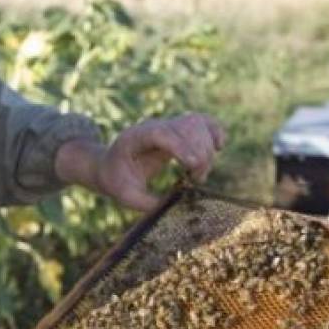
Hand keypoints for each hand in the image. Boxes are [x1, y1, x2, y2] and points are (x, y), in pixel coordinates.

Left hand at [55, 113, 226, 211]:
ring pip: (197, 123)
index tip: (192, 165)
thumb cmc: (116, 180)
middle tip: (196, 179)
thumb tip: (174, 206)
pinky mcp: (179, 130)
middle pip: (185, 127)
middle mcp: (153, 126)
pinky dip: (214, 131)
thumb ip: (146, 202)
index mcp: (134, 138)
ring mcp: (167, 125)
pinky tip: (219, 147)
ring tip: (199, 174)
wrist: (110, 164)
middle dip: (198, 154)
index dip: (180, 146)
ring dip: (207, 148)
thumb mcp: (125, 195)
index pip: (161, 133)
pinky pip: (202, 121)